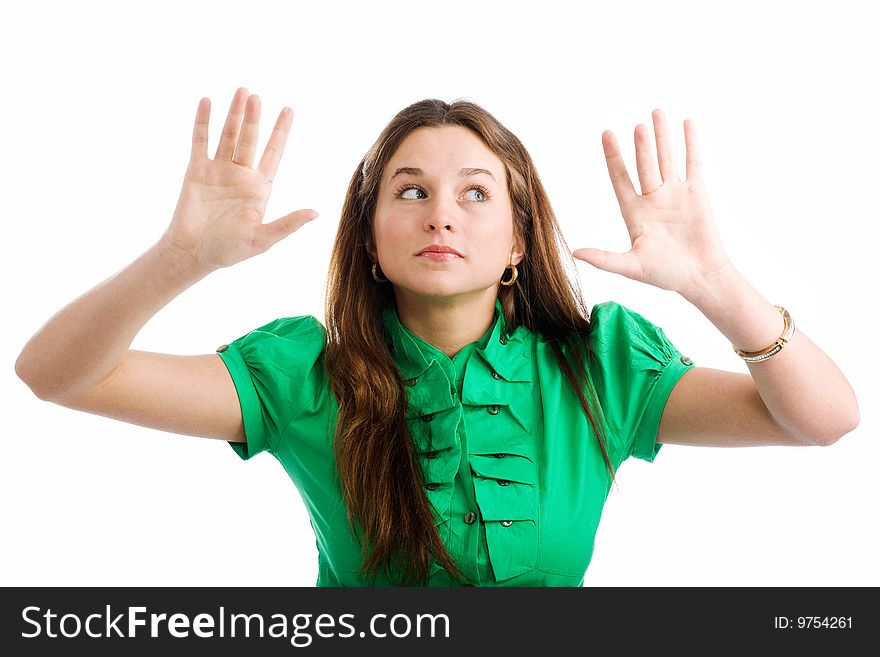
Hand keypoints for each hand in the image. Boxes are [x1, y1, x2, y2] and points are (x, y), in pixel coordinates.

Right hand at [160, 87, 317, 272]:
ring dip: (233, 114)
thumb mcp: (262, 239)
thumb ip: (288, 224)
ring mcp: (218, 170)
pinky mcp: (196, 170)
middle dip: (254, 117)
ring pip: (228, 135)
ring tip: (241, 91)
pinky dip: (203, 121)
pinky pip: (200, 141)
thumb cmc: (229, 250)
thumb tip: (316, 212)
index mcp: (259, 187)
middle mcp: (240, 174)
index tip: (289, 109)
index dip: (281, 131)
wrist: (193, 253)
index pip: (273, 152)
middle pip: (250, 138)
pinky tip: (207, 102)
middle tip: (256, 95)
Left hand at [572, 109, 731, 298]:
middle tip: (638, 124)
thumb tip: (575, 253)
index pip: (620, 178)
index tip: (606, 134)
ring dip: (662, 136)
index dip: (613, 157)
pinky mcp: (697, 194)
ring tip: (656, 112)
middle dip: (641, 144)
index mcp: (634, 213)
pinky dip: (691, 144)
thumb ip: (604, 259)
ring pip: (666, 158)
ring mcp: (674, 194)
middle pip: (644, 164)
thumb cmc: (665, 275)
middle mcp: (652, 199)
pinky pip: (693, 163)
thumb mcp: (631, 267)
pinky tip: (686, 124)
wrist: (700, 278)